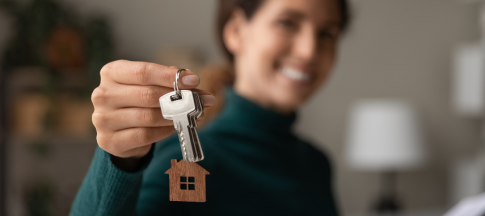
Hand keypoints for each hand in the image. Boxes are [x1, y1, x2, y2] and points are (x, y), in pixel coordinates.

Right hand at [92, 60, 214, 159]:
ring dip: (175, 116)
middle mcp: (103, 94)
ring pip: (148, 117)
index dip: (170, 76)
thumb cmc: (137, 101)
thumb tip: (192, 82)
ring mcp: (102, 119)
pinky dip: (164, 131)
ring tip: (191, 115)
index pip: (143, 72)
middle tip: (201, 101)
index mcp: (111, 72)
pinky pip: (145, 135)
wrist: (119, 131)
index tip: (194, 80)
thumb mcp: (149, 85)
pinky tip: (174, 127)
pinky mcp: (109, 140)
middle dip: (179, 98)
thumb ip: (168, 81)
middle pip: (147, 95)